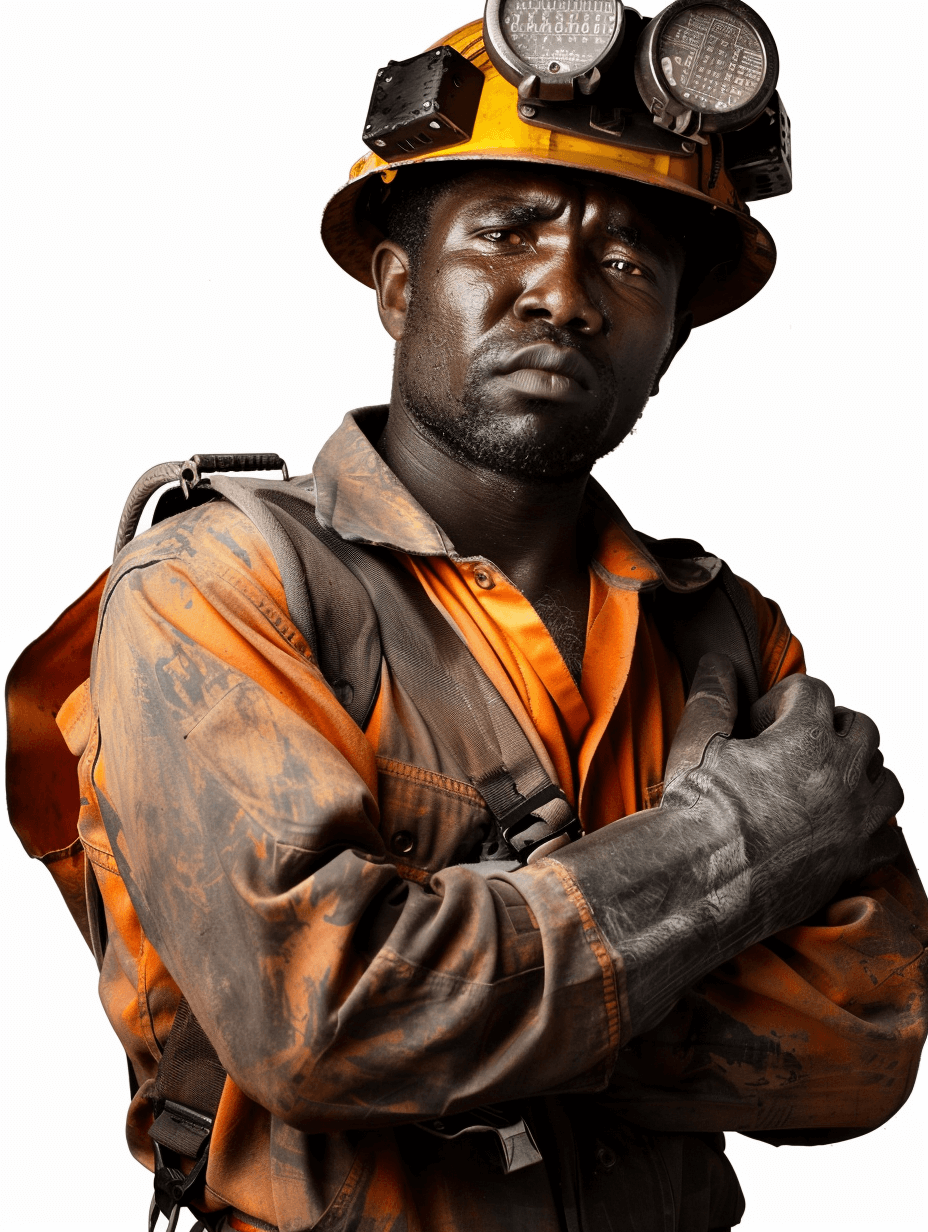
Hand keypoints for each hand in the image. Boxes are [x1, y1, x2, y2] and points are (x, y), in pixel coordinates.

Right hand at [548, 654, 903, 1034]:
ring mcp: (857, 818)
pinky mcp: (858, 859)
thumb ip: (715, 695)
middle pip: (859, 726)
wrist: (704, 880)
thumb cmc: (698, 814)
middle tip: (790, 748)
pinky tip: (836, 825)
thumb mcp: (698, 742)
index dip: (781, 700)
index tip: (756, 724)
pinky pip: (889, 833)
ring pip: (883, 775)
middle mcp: (843, 773)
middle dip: (828, 728)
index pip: (813, 691)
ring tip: (820, 782)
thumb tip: (719, 662)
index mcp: (806, 737)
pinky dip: (870, 824)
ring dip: (857, 771)